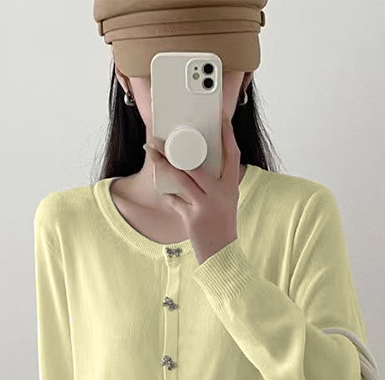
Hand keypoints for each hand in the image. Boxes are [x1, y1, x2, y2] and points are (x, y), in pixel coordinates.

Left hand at [143, 113, 241, 263]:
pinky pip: (175, 200)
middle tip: (158, 139)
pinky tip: (161, 187)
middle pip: (196, 164)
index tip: (220, 118)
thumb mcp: (224, 201)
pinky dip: (167, 193)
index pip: (233, 154)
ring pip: (181, 179)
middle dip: (174, 150)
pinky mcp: (193, 218)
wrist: (222, 255)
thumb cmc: (221, 225)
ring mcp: (207, 206)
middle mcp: (221, 194)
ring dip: (162, 165)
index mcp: (231, 187)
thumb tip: (192, 163)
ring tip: (151, 154)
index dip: (228, 135)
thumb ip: (213, 183)